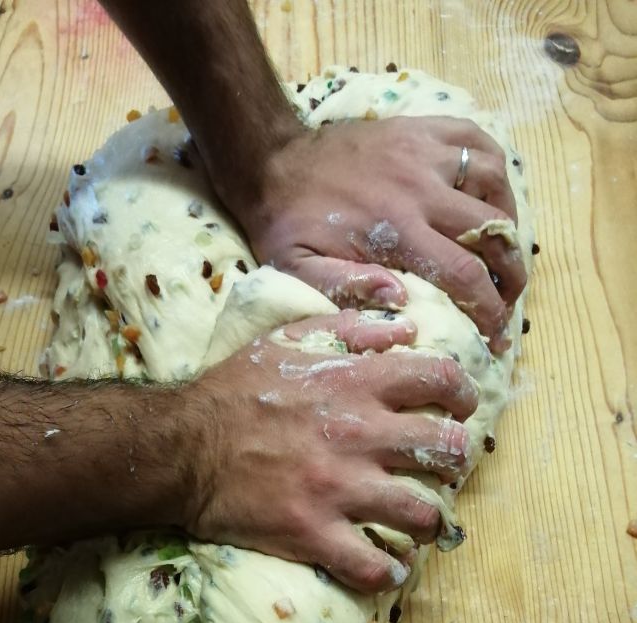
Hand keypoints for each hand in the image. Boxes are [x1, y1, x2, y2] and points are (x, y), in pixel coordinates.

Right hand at [182, 311, 477, 593]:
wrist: (182, 448)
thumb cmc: (234, 390)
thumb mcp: (288, 339)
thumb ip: (350, 328)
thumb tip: (408, 329)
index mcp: (355, 383)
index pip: (441, 381)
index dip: (464, 395)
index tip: (462, 409)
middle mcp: (358, 435)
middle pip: (445, 451)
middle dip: (454, 462)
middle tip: (442, 470)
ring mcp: (338, 488)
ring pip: (421, 514)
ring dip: (430, 522)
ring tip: (421, 524)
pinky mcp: (314, 533)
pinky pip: (372, 565)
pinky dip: (388, 570)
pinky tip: (388, 566)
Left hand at [234, 116, 526, 352]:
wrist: (271, 161)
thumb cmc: (288, 225)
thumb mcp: (300, 270)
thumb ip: (347, 288)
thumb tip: (402, 303)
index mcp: (396, 230)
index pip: (465, 275)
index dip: (490, 311)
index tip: (498, 335)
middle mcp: (421, 188)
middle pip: (493, 233)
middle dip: (511, 275)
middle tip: (510, 299)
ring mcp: (426, 152)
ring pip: (496, 184)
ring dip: (509, 222)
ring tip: (504, 250)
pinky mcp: (424, 128)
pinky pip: (479, 141)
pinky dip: (496, 169)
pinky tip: (492, 195)